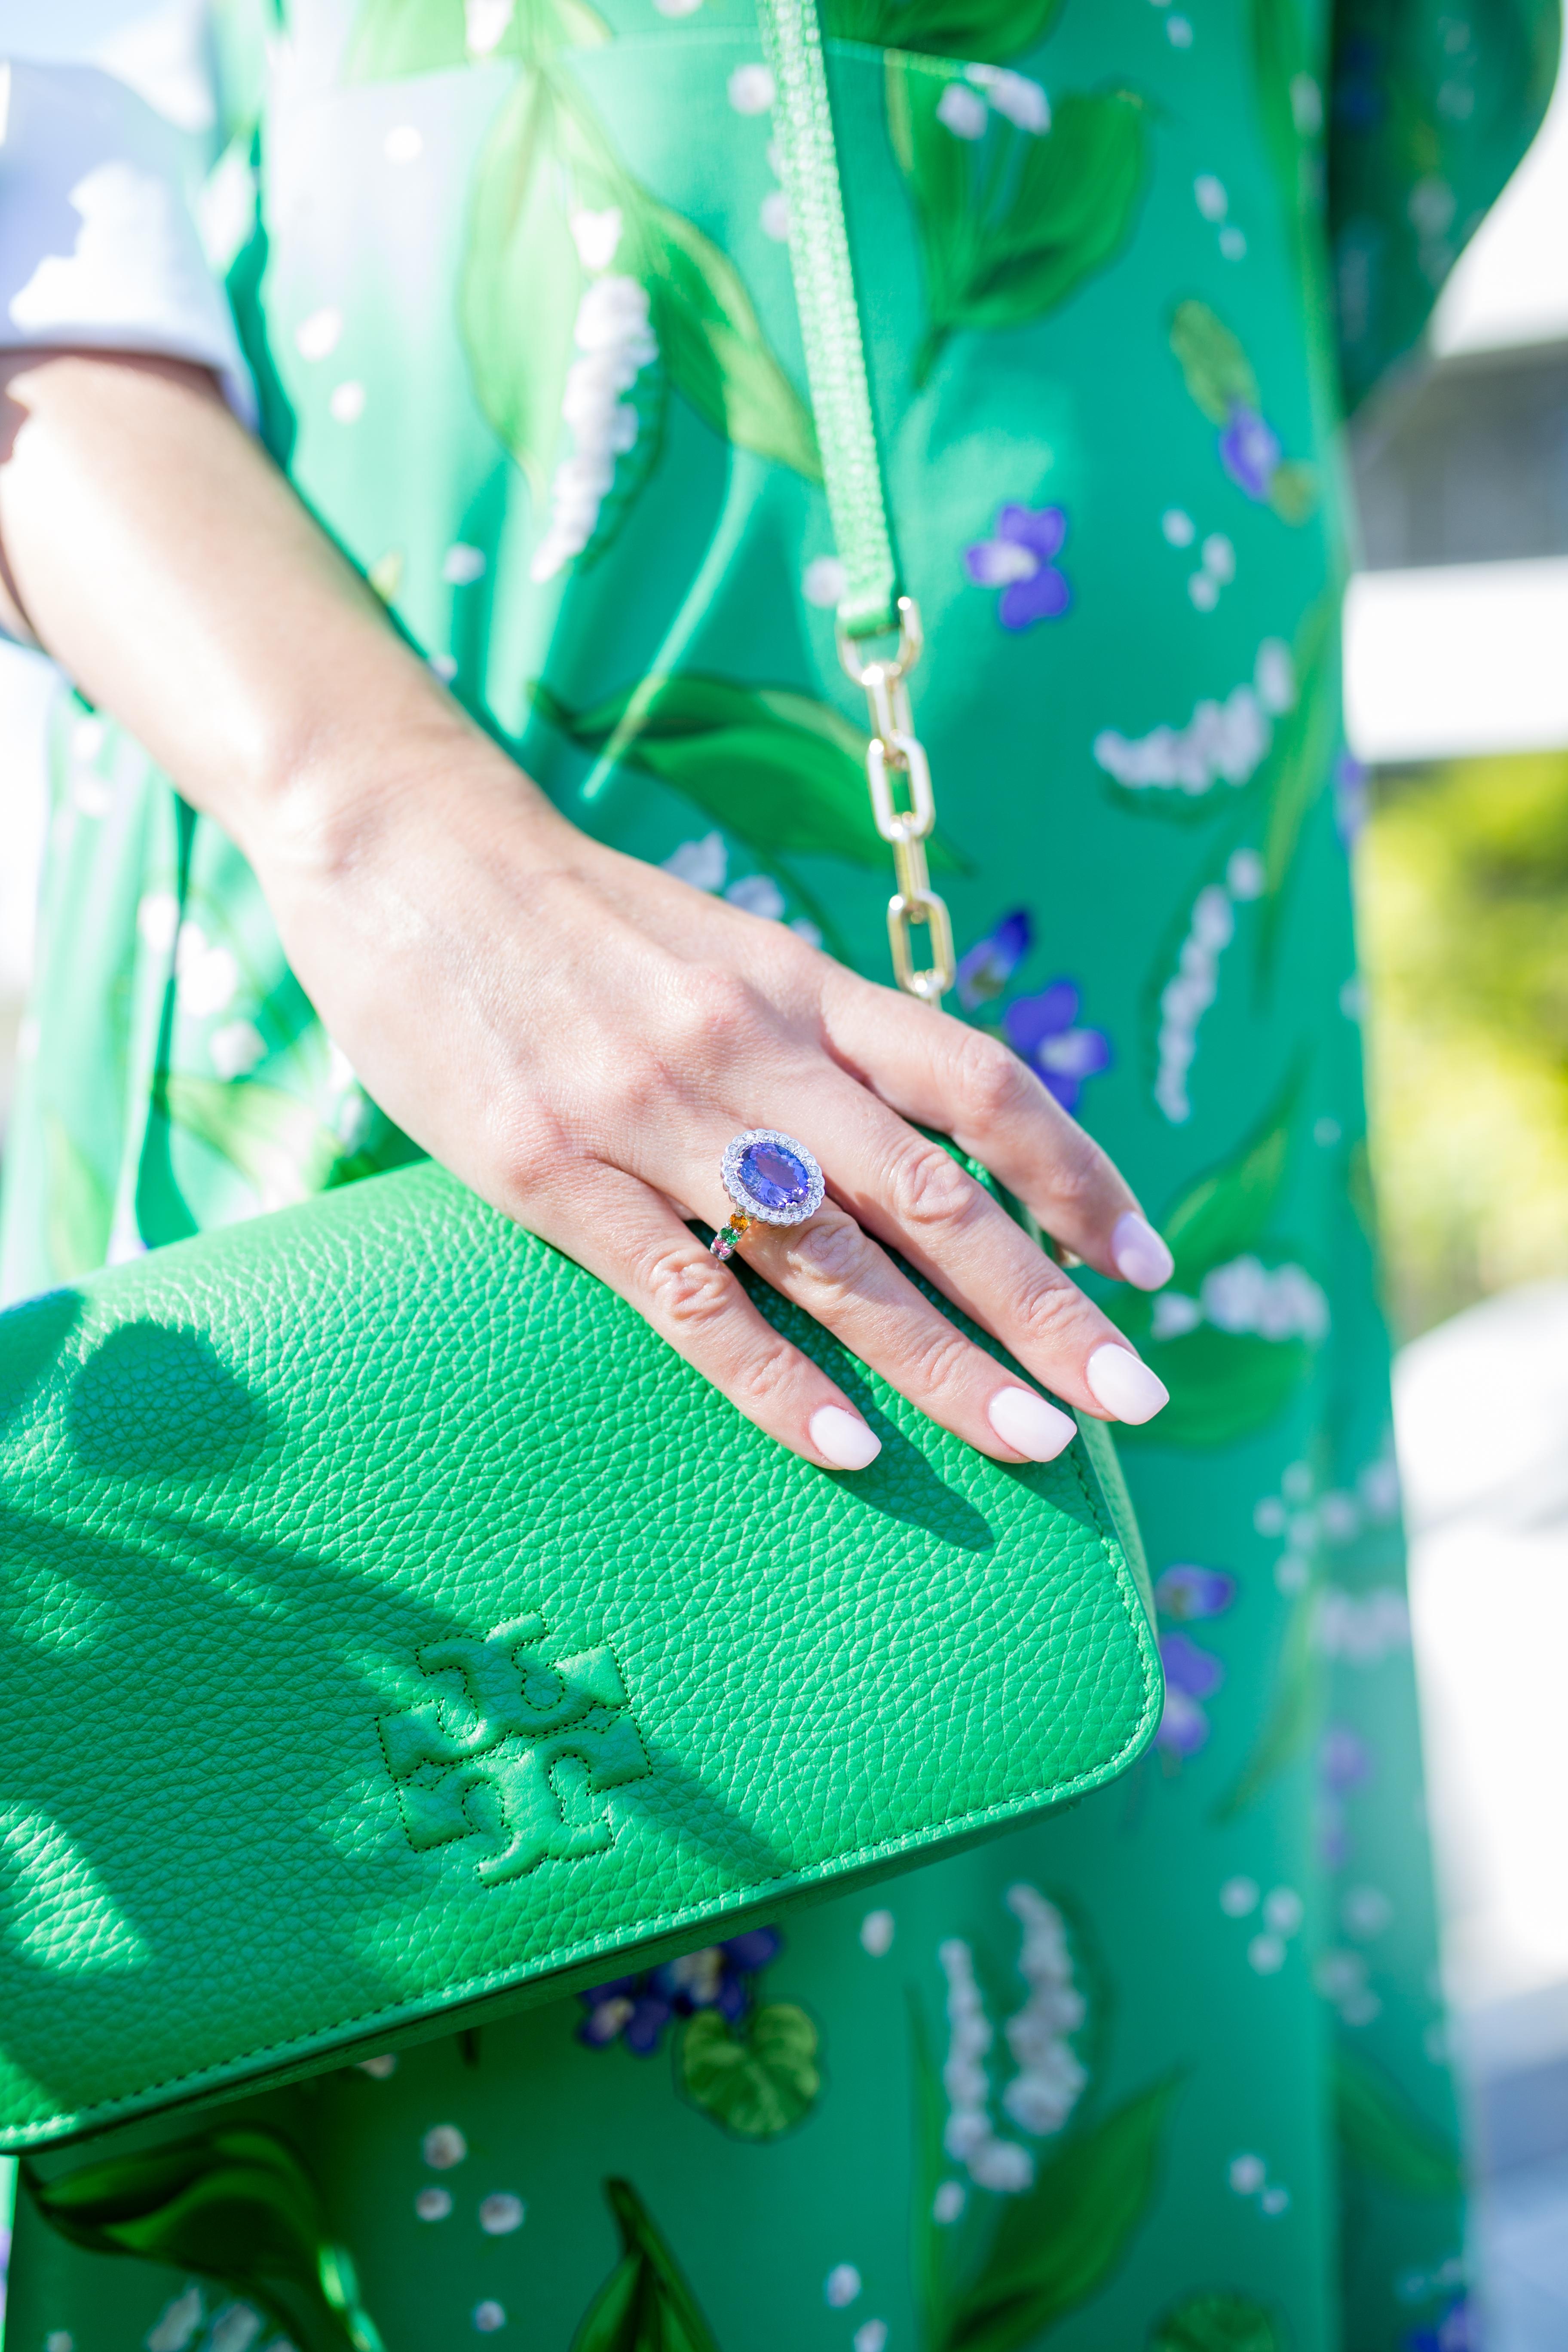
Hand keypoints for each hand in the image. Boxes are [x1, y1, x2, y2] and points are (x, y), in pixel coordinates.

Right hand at [262, 755, 1172, 1471]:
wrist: (411, 852)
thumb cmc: (580, 919)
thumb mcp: (728, 952)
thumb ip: (820, 1042)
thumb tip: (922, 1146)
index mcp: (805, 987)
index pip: (983, 1084)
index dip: (1080, 1175)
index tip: (1148, 1265)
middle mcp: (754, 1050)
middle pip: (936, 1193)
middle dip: (1046, 1305)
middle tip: (1133, 1400)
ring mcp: (655, 1115)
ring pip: (833, 1259)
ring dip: (942, 1360)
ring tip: (1034, 1442)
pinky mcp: (554, 1176)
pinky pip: (688, 1296)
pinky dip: (773, 1378)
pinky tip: (845, 1447)